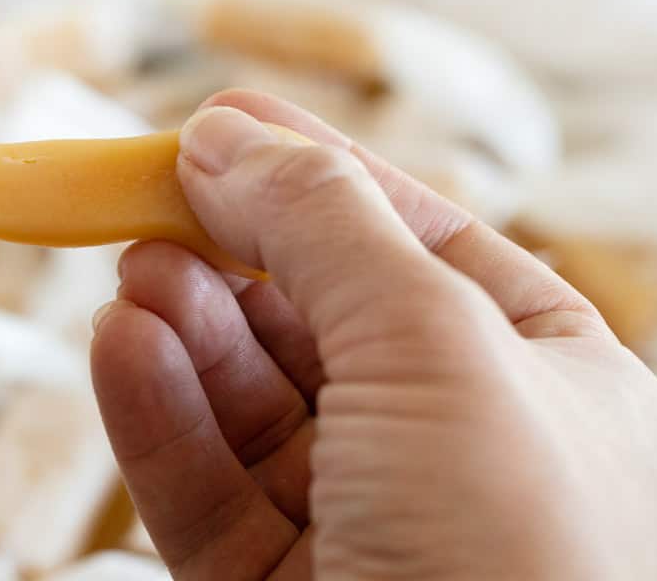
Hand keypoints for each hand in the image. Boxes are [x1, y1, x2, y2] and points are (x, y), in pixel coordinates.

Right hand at [91, 90, 656, 579]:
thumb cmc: (520, 549)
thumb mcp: (437, 341)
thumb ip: (324, 223)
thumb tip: (227, 134)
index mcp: (536, 369)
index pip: (408, 235)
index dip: (310, 169)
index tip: (213, 119)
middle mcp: (449, 441)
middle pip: (312, 310)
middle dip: (228, 247)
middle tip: (143, 192)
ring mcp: (358, 518)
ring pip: (246, 397)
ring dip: (184, 324)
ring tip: (132, 270)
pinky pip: (203, 481)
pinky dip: (156, 410)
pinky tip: (119, 346)